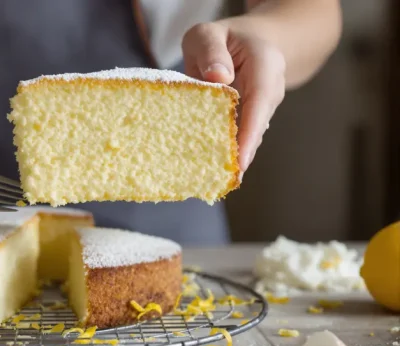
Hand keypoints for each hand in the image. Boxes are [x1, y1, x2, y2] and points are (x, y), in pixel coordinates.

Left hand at [182, 21, 285, 177]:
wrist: (253, 41)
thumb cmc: (224, 39)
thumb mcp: (208, 33)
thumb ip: (210, 50)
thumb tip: (219, 78)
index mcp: (264, 64)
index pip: (260, 101)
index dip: (250, 132)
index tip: (240, 160)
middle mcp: (270, 89)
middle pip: (257, 125)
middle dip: (241, 153)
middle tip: (222, 180)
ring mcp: (265, 106)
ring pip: (251, 135)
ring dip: (234, 155)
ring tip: (214, 180)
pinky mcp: (254, 118)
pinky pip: (242, 136)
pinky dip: (228, 151)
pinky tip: (211, 170)